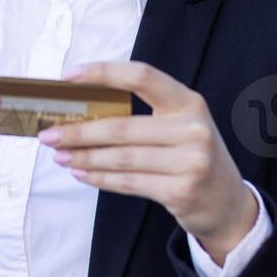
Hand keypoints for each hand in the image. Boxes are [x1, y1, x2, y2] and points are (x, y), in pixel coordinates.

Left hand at [38, 61, 257, 263]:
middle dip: (78, 131)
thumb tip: (81, 111)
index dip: (103, 72)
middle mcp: (193, 129)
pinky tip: (80, 172)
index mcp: (189, 102)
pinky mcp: (182, 192)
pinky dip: (99, 178)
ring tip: (58, 155)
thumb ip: (142, 115)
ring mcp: (191, 162)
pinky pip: (129, 182)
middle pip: (122, 126)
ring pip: (121, 158)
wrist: (228, 204)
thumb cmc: (192, 156)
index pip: (142, 76)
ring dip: (83, 157)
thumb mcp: (180, 126)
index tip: (68, 76)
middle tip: (48, 133)